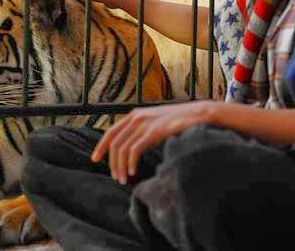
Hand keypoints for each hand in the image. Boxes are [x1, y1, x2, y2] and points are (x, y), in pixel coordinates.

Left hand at [91, 101, 217, 183]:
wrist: (199, 114)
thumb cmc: (179, 122)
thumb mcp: (156, 124)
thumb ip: (143, 131)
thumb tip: (132, 148)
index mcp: (135, 115)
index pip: (111, 131)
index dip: (101, 146)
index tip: (95, 159)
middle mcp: (136, 117)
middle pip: (114, 142)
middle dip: (112, 162)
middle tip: (116, 177)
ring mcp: (145, 123)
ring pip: (122, 148)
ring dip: (120, 166)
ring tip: (123, 179)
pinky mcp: (153, 131)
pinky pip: (134, 150)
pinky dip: (130, 163)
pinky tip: (132, 172)